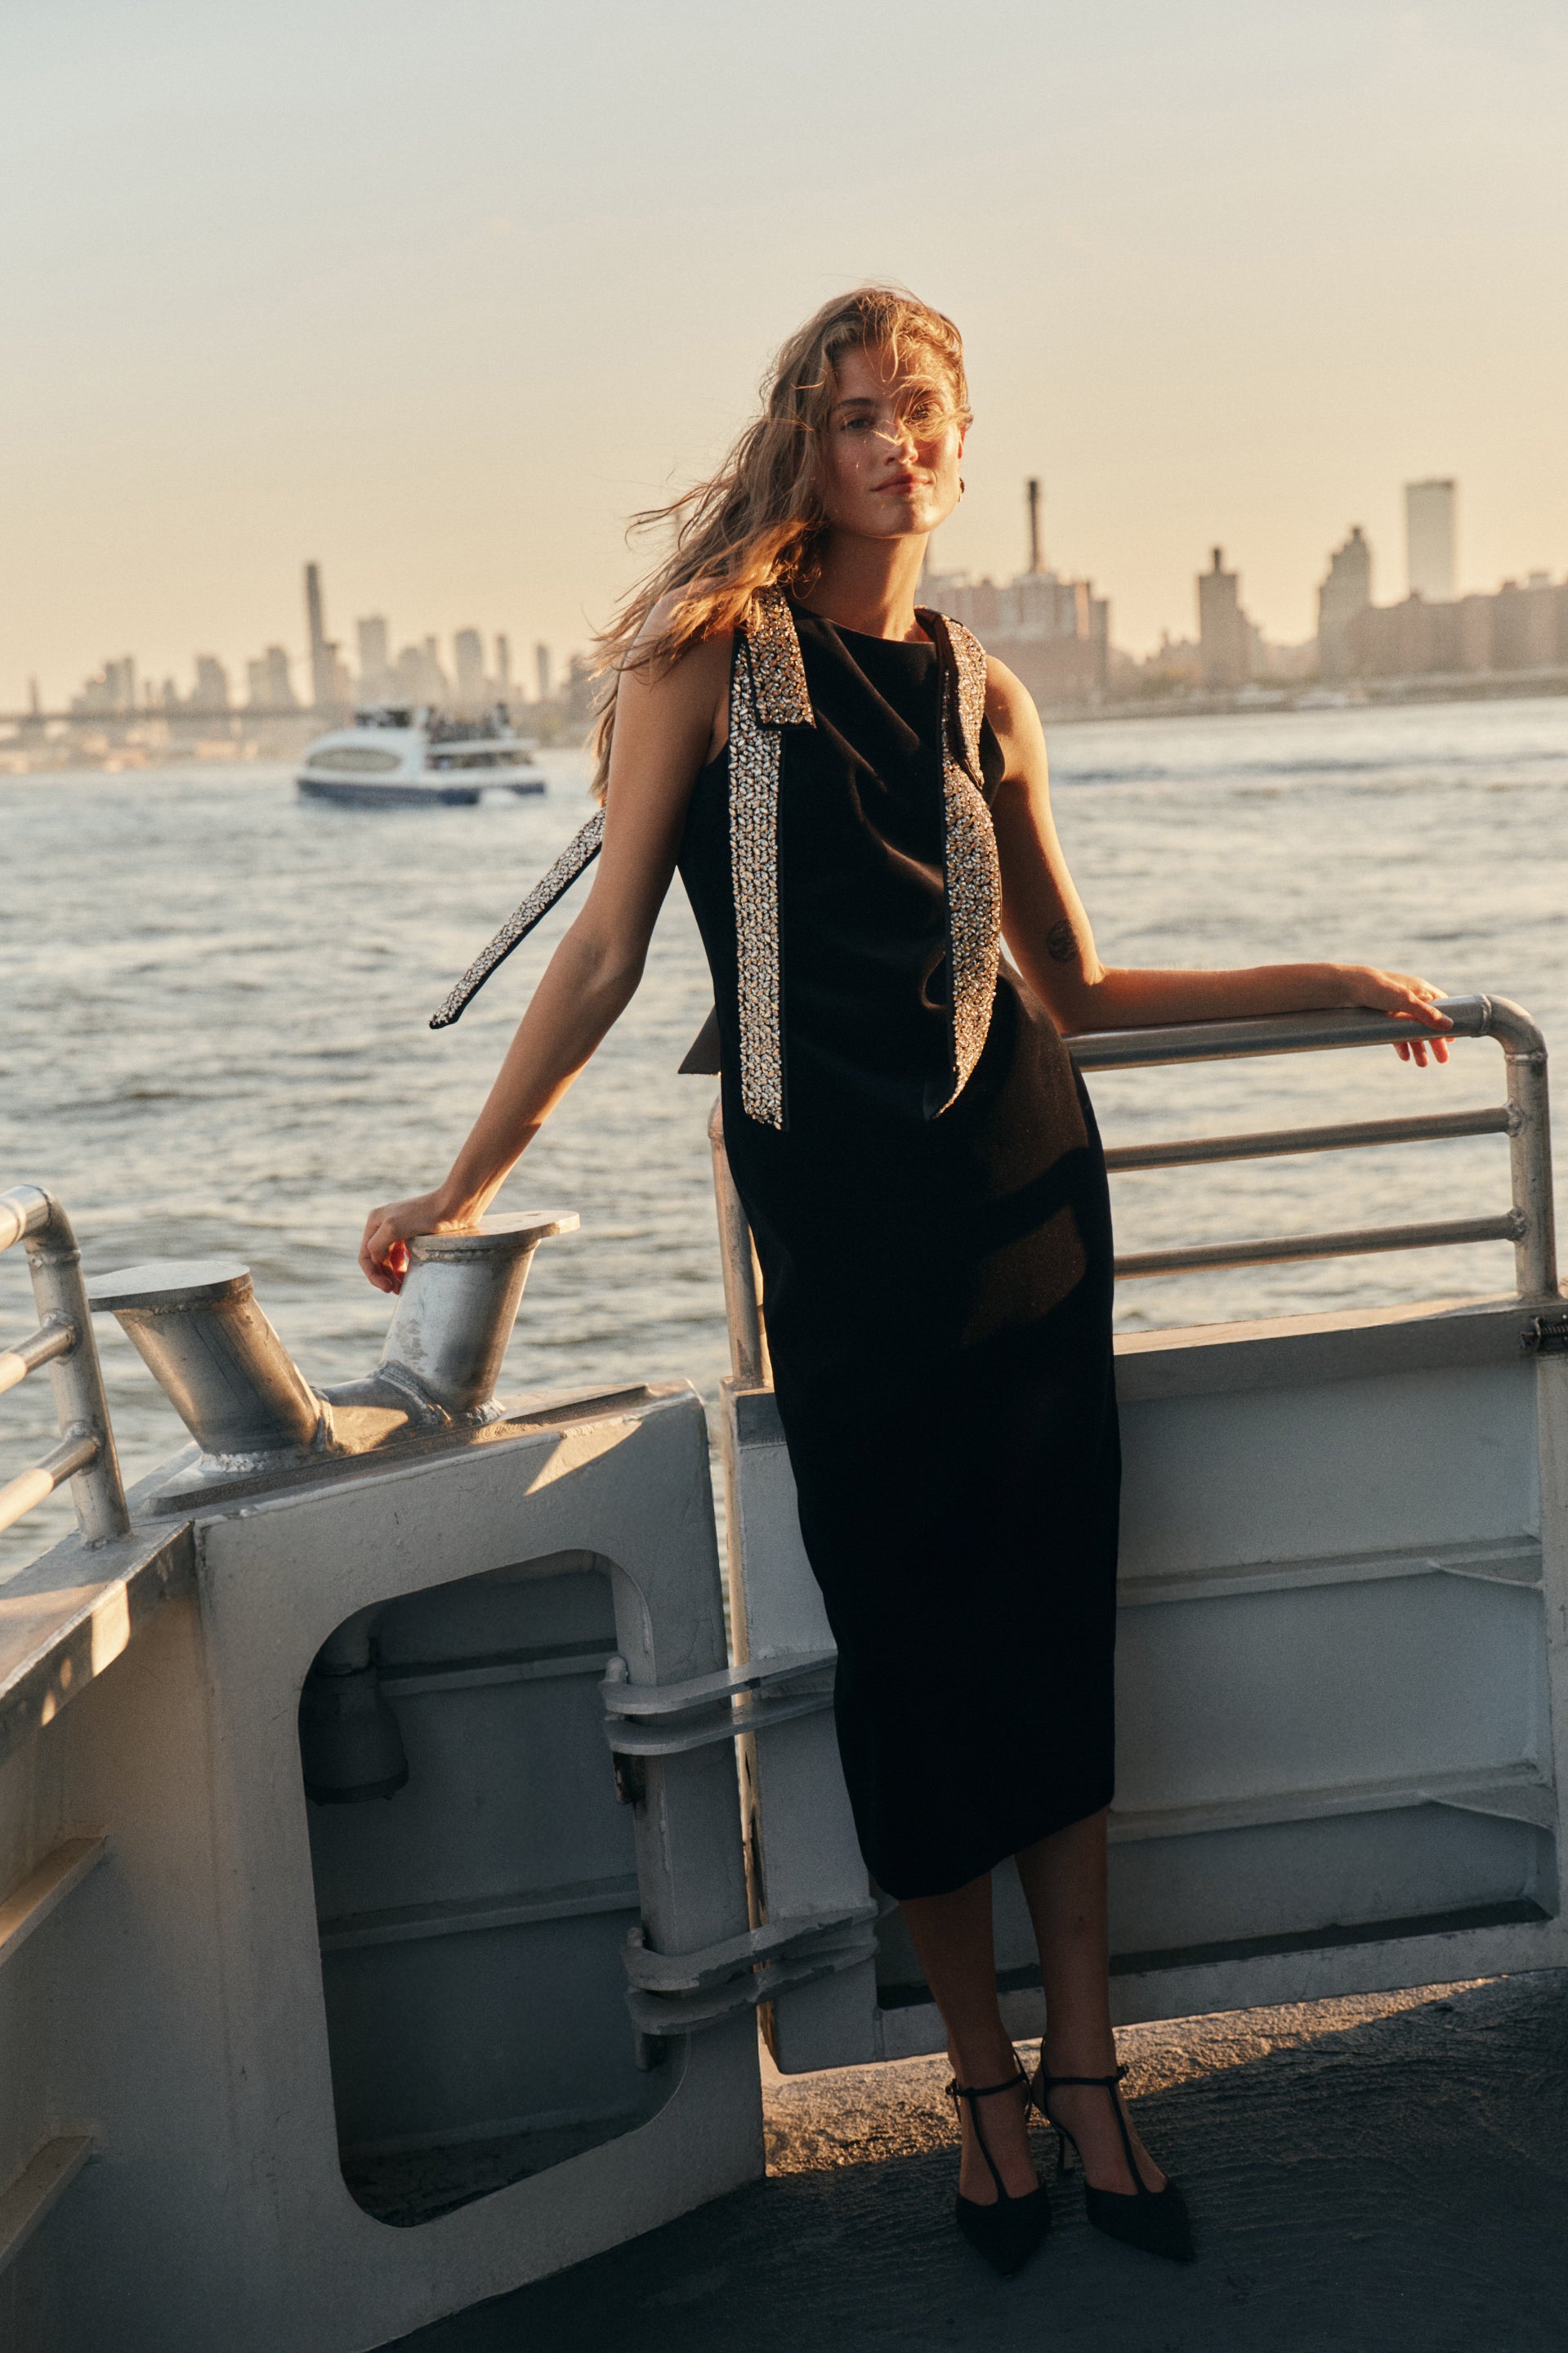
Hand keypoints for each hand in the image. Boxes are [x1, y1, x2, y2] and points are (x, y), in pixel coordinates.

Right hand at [359, 1189, 479, 1293]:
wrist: (454, 1206)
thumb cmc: (425, 1215)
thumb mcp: (393, 1228)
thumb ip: (376, 1245)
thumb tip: (374, 1260)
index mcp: (375, 1222)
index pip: (365, 1256)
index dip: (373, 1275)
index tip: (387, 1288)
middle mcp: (384, 1225)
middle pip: (378, 1260)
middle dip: (385, 1277)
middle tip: (398, 1291)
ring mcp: (399, 1230)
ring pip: (391, 1260)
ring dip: (394, 1275)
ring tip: (404, 1287)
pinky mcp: (415, 1235)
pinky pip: (404, 1256)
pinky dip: (406, 1267)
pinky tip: (412, 1274)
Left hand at [1341, 966, 1451, 1066]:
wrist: (1344, 988)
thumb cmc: (1377, 988)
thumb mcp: (1405, 1001)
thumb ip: (1426, 1014)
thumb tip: (1449, 1026)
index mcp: (1420, 990)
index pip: (1442, 1006)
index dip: (1447, 1022)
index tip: (1453, 1038)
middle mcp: (1410, 999)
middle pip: (1427, 1023)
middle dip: (1435, 1041)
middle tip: (1442, 1060)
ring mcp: (1395, 1009)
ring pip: (1411, 1030)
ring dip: (1418, 1047)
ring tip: (1422, 1064)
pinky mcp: (1381, 1017)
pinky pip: (1395, 1033)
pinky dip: (1401, 1044)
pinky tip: (1404, 1056)